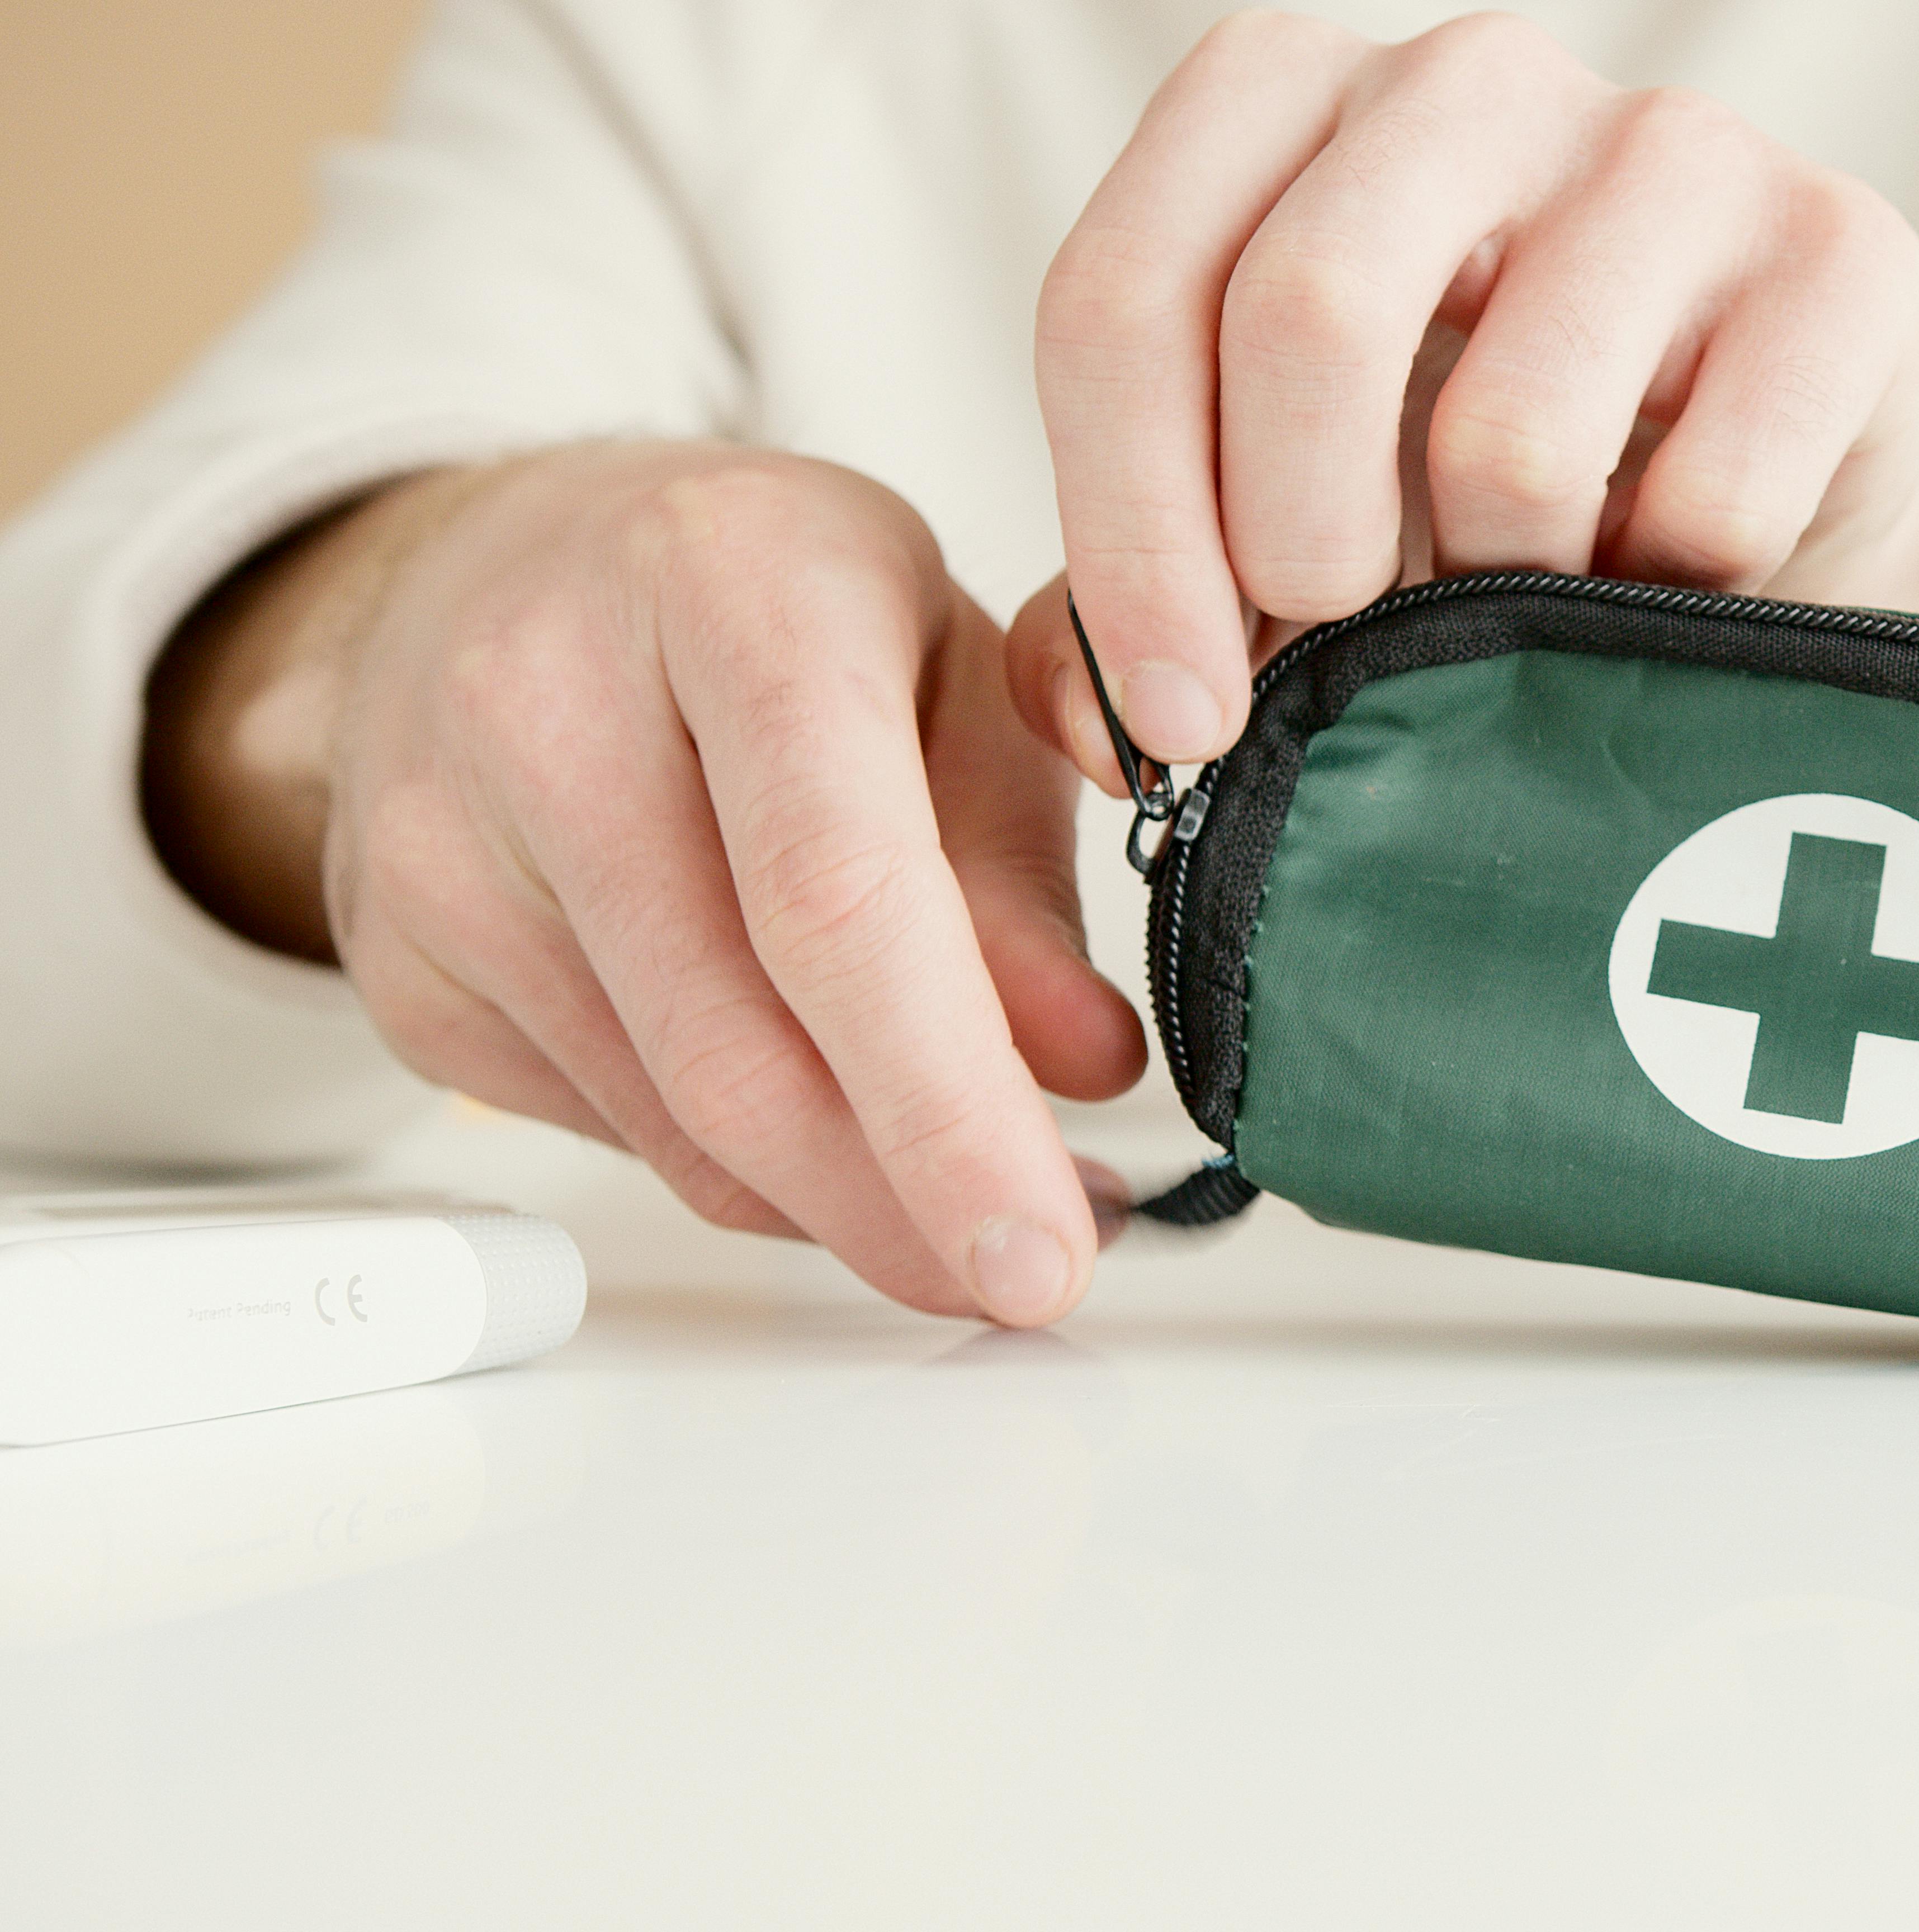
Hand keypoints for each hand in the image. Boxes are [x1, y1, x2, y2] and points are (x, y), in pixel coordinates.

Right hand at [142, 444, 1146, 1322]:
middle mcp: (550, 701)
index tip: (1045, 1243)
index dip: (949, 1103)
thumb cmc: (765, 606)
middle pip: (741, 1049)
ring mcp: (443, 841)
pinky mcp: (400, 957)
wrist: (496, 564)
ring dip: (848, 1204)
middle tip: (1034, 1274)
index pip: (839, 894)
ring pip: (678, 1124)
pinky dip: (747, 1169)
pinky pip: (614, 1129)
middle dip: (907, 1206)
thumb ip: (1022, 865)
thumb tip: (1080, 1065)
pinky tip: (830, 1131)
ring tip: (969, 1205)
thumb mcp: (951, 666)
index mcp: (732, 585)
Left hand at [1024, 8, 1918, 779]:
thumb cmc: (1465, 468)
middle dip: (1294, 547)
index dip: (1126, 534)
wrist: (1760, 440)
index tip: (1176, 723)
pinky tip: (1654, 585)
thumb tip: (1103, 720)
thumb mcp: (1278, 490)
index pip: (1126, 297)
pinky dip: (1666, 599)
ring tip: (1517, 609)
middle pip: (1308, 313)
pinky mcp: (1847, 252)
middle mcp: (1470, 78)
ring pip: (1516, 434)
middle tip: (1336, 654)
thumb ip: (1145, 585)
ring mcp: (1672, 147)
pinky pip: (1713, 502)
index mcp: (1282, 96)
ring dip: (1498, 597)